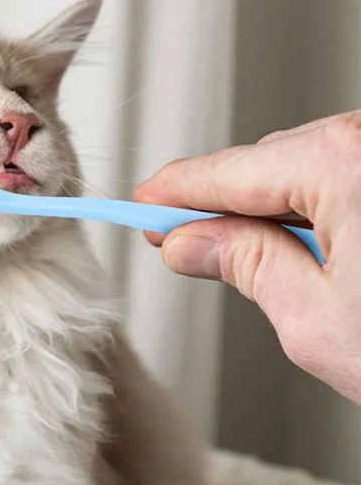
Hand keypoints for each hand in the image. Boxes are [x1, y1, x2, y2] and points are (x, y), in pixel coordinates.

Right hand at [134, 111, 360, 405]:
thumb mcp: (316, 322)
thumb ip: (244, 264)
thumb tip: (193, 242)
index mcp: (345, 165)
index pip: (226, 172)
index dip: (174, 193)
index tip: (144, 204)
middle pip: (271, 162)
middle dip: (227, 205)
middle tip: (188, 244)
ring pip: (317, 168)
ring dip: (281, 210)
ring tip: (273, 268)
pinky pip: (356, 174)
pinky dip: (329, 209)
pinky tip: (326, 252)